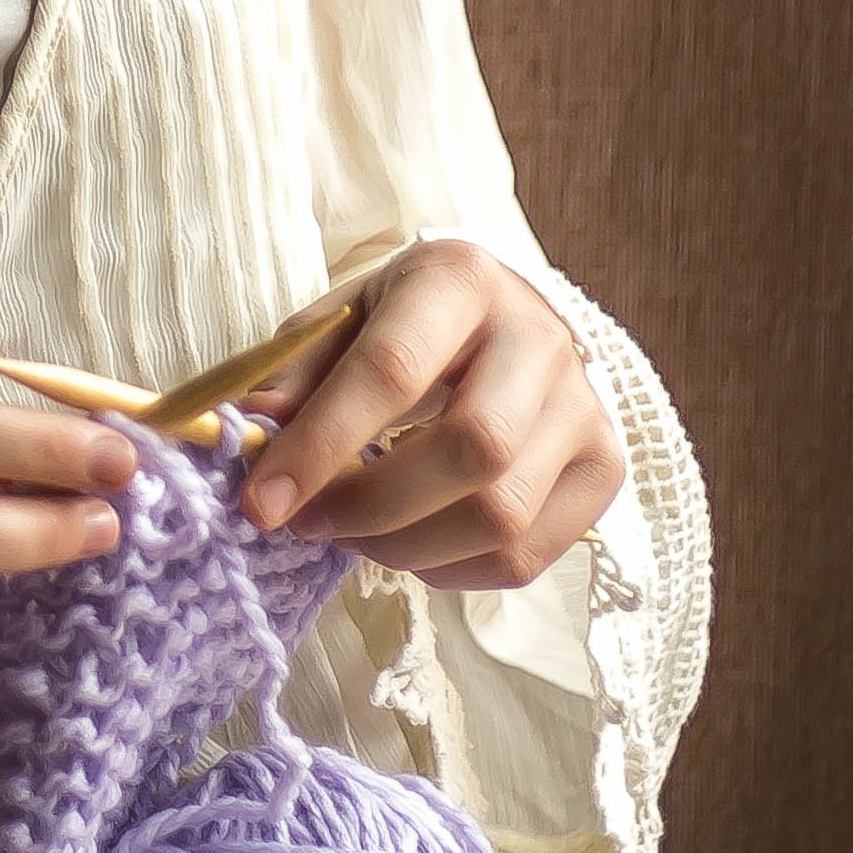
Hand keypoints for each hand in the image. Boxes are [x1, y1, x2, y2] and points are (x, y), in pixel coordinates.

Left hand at [240, 238, 624, 590]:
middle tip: (309, 524)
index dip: (321, 444)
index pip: (393, 369)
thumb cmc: (408, 321)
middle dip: (372, 506)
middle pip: (470, 450)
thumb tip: (248, 430)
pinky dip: (452, 571)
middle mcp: (539, 339)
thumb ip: (295, 371)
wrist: (506, 319)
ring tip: (354, 537)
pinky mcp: (603, 468)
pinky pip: (526, 556)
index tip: (262, 501)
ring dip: (407, 548)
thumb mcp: (343, 319)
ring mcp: (585, 408)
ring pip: (502, 514)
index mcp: (461, 280)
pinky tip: (410, 547)